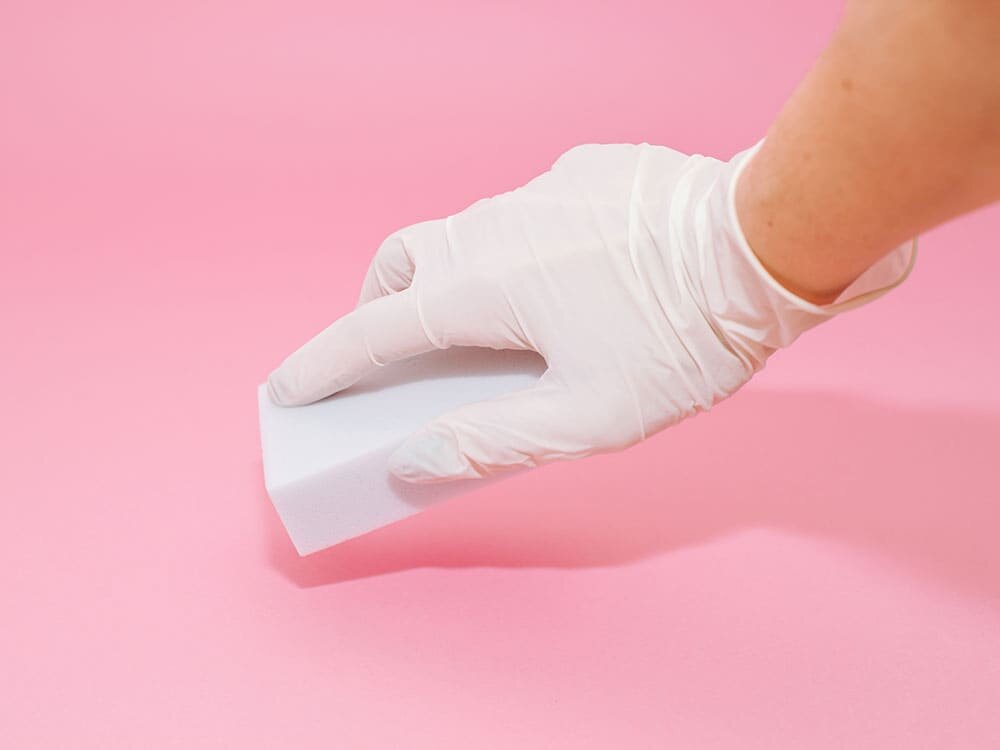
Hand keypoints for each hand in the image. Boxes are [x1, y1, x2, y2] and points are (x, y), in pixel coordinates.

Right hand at [267, 142, 915, 482]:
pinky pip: (521, 212)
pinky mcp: (581, 171)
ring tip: (475, 325)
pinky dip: (509, 249)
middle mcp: (493, 225)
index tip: (289, 385)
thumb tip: (412, 459)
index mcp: (482, 286)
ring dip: (444, 277)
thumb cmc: (683, 337)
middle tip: (389, 355)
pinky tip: (558, 279)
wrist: (765, 242)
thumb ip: (490, 441)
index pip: (373, 331)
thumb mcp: (588, 416)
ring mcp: (538, 189)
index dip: (324, 364)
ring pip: (460, 232)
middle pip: (402, 265)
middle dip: (376, 309)